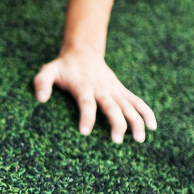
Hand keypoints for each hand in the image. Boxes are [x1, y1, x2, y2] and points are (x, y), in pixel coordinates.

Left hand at [34, 48, 156, 142]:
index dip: (86, 116)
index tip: (84, 132)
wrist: (83, 52)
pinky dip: (146, 112)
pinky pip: (136, 101)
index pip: (86, 102)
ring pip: (128, 105)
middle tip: (116, 140)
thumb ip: (42, 83)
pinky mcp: (121, 90)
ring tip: (139, 139)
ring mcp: (113, 89)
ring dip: (136, 121)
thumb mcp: (48, 71)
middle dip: (116, 123)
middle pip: (112, 106)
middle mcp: (101, 88)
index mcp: (83, 86)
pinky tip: (153, 126)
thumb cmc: (64, 67)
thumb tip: (40, 99)